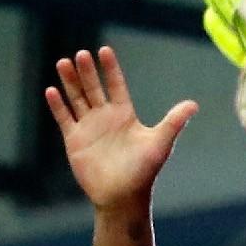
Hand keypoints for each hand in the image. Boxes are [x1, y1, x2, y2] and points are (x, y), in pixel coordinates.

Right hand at [45, 47, 197, 212]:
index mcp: (125, 115)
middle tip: (81, 53)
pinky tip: (51, 90)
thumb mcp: (160, 143)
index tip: (104, 50)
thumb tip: (194, 104)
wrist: (123, 195)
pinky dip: (58, 105)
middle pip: (94, 88)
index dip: (110, 69)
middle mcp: (105, 118)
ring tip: (64, 63)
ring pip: (77, 99)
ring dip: (70, 82)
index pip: (116, 85)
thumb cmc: (144, 171)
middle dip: (88, 71)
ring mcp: (89, 127)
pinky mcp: (75, 140)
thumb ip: (174, 121)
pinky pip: (64, 118)